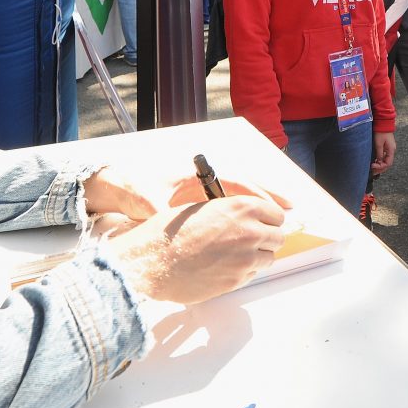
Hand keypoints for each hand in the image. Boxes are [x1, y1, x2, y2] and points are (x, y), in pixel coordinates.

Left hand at [84, 163, 291, 225]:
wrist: (116, 187)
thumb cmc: (132, 187)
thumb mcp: (144, 198)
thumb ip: (154, 206)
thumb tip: (158, 210)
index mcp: (195, 176)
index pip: (234, 182)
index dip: (257, 195)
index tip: (277, 207)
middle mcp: (202, 182)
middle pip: (243, 187)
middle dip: (268, 199)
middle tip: (291, 212)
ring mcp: (201, 194)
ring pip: (238, 199)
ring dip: (259, 209)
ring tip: (280, 222)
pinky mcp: (197, 206)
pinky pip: (227, 209)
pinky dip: (243, 217)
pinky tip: (254, 231)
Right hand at [102, 196, 286, 304]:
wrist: (152, 261)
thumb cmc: (170, 232)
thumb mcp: (203, 208)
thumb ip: (230, 211)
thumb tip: (244, 217)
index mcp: (242, 208)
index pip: (277, 214)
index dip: (270, 220)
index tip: (264, 224)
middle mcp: (249, 232)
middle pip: (278, 237)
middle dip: (267, 239)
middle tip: (252, 241)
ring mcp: (245, 259)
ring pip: (268, 259)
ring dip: (257, 257)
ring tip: (236, 255)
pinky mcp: (236, 280)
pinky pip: (252, 275)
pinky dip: (244, 272)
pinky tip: (225, 267)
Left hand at [370, 131, 395, 173]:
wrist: (383, 123)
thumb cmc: (381, 132)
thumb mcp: (379, 144)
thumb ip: (379, 154)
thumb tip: (379, 162)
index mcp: (391, 150)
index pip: (388, 164)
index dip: (380, 167)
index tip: (373, 166)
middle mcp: (392, 150)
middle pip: (387, 163)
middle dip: (380, 168)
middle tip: (372, 171)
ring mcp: (389, 148)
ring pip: (386, 160)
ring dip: (380, 165)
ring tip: (373, 167)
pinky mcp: (387, 146)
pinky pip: (384, 156)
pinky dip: (380, 160)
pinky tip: (375, 161)